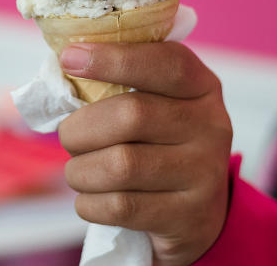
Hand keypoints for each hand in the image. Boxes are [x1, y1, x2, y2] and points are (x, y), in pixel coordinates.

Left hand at [57, 41, 232, 265]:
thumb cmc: (159, 142)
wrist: (197, 211)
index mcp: (202, 86)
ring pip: (121, 166)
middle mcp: (212, 126)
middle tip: (68, 136)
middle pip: (132, 115)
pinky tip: (90, 197)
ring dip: (81, 170)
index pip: (166, 63)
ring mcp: (205, 174)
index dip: (114, 58)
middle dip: (82, 127)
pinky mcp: (189, 217)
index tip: (69, 59)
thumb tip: (64, 63)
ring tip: (78, 170)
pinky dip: (90, 202)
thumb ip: (119, 82)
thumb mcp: (156, 102)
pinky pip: (121, 207)